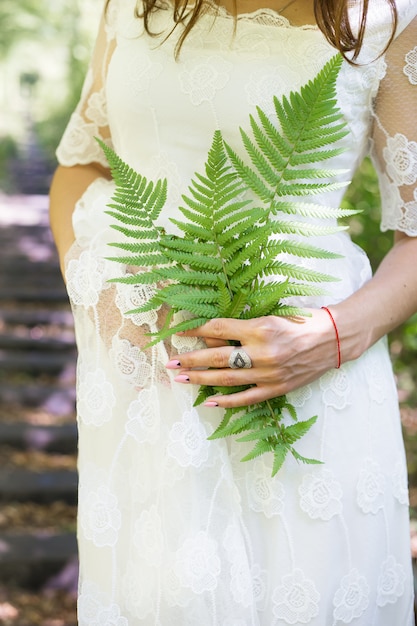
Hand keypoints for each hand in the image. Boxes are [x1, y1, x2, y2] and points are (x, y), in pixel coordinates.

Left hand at [166, 309, 338, 407]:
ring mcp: (270, 373)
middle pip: (218, 357)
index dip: (197, 330)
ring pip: (227, 379)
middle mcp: (263, 352)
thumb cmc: (303, 320)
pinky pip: (247, 398)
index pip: (219, 328)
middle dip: (191, 360)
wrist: (335, 338)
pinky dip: (227, 401)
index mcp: (261, 327)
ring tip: (181, 380)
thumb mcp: (272, 315)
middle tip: (170, 363)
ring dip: (201, 379)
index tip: (180, 332)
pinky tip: (208, 401)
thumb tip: (214, 336)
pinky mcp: (278, 388)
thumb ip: (244, 326)